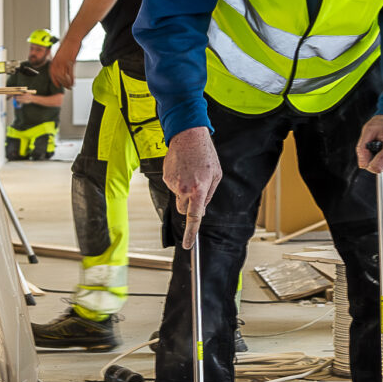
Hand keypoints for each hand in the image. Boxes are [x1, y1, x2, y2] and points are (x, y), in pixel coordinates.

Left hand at [48, 41, 78, 90]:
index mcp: (54, 60)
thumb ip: (59, 62)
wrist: (72, 38)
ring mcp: (64, 62)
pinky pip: (70, 74)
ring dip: (67, 83)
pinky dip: (72, 80)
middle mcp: (57, 62)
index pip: (52, 73)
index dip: (54, 80)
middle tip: (65, 87)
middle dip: (62, 83)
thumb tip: (60, 69)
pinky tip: (73, 82)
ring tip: (70, 87)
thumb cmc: (67, 45)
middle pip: (58, 76)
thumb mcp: (60, 54)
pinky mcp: (71, 62)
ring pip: (64, 76)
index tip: (57, 85)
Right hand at [163, 126, 221, 241]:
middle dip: (189, 205)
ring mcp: (173, 183)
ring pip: (178, 197)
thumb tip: (202, 209)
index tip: (187, 245)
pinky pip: (172, 187)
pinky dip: (178, 181)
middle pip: (183, 209)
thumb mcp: (216, 176)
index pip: (194, 218)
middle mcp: (184, 189)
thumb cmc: (205, 154)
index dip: (190, 234)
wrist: (188, 136)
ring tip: (190, 173)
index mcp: (199, 190)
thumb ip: (209, 195)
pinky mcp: (166, 177)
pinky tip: (183, 169)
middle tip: (195, 190)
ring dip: (184, 191)